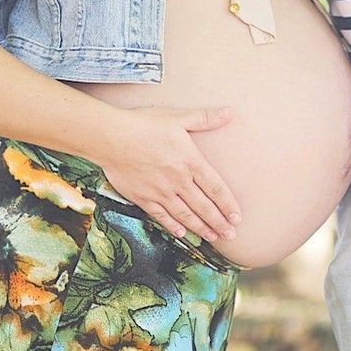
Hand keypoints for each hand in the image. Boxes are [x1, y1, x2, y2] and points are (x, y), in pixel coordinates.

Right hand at [98, 105, 240, 242]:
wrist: (112, 138)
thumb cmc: (145, 124)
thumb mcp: (178, 117)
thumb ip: (205, 118)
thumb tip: (230, 112)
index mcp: (190, 162)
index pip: (216, 188)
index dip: (228, 205)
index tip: (238, 218)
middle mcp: (179, 181)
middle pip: (204, 206)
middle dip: (219, 222)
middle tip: (231, 235)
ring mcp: (161, 192)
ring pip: (186, 215)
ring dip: (201, 228)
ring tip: (213, 237)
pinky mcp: (144, 199)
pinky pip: (163, 217)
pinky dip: (174, 226)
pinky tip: (182, 234)